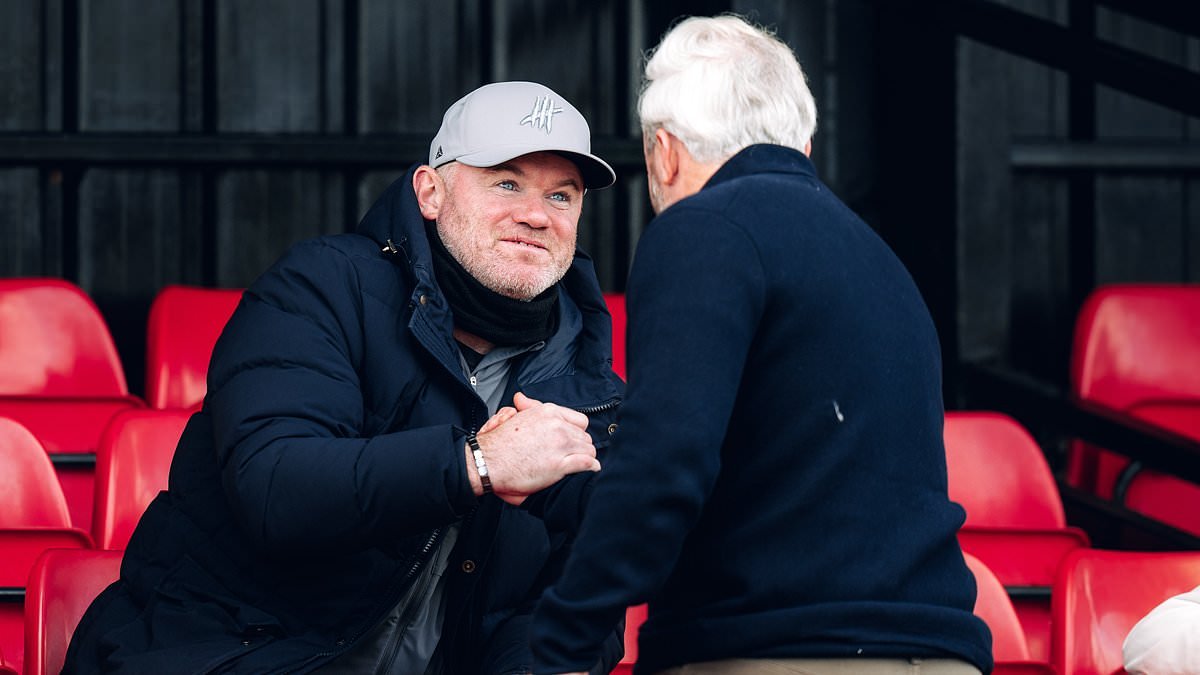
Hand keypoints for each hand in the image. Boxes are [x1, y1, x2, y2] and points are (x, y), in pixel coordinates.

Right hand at [473, 392, 598, 505]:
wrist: (487, 462)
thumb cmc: (498, 443)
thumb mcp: (511, 416)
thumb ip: (524, 407)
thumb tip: (521, 398)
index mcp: (548, 413)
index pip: (579, 420)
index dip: (576, 432)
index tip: (572, 439)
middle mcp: (557, 426)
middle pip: (584, 436)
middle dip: (579, 446)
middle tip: (571, 454)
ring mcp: (560, 445)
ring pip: (589, 449)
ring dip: (584, 457)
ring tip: (577, 464)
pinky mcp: (560, 465)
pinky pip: (588, 463)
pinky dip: (591, 467)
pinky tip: (589, 469)